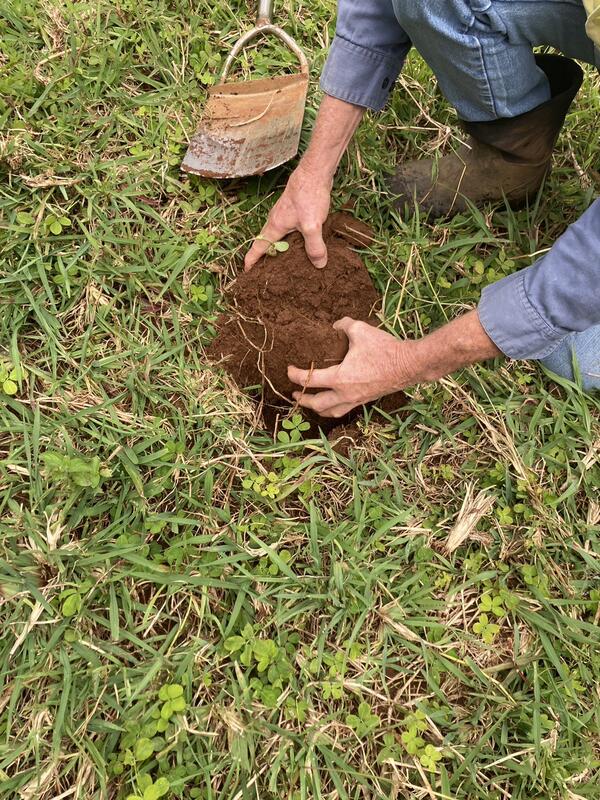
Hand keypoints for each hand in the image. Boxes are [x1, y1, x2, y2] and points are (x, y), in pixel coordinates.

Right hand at [244, 163, 331, 270]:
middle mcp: (276, 220)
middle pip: (266, 242)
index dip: (252, 260)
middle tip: (267, 272)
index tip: (247, 272)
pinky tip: (301, 243)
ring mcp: (284, 214)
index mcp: (275, 226)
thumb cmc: (309, 196)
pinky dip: (289, 239)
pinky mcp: (294, 209)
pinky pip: (287, 229)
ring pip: (277, 235)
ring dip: (278, 248)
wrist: (315, 172)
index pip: (259, 247)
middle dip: (264, 257)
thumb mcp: (312, 226)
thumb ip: (314, 246)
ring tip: (285, 262)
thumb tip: (318, 264)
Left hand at [288, 318, 413, 417]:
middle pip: (317, 404)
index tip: (289, 369)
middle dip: (303, 399)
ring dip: (317, 409)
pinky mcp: (366, 400)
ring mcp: (356, 400)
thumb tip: (335, 325)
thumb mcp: (360, 330)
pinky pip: (345, 410)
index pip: (310, 380)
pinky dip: (334, 408)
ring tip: (311, 403)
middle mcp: (345, 394)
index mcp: (339, 378)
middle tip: (294, 393)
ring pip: (331, 412)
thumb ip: (344, 325)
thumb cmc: (385, 348)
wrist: (409, 364)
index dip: (295, 375)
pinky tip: (334, 401)